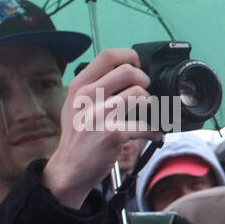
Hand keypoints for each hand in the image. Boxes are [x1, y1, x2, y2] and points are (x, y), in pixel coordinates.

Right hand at [43, 49, 159, 208]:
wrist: (70, 167)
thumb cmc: (78, 135)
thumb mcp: (76, 105)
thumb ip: (95, 87)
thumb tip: (126, 73)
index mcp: (79, 86)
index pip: (108, 55)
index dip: (130, 57)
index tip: (137, 66)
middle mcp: (87, 97)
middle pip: (128, 71)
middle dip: (144, 79)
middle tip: (144, 91)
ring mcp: (100, 115)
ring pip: (139, 94)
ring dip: (150, 103)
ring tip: (148, 112)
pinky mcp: (112, 134)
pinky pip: (144, 125)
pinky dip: (154, 131)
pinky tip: (153, 135)